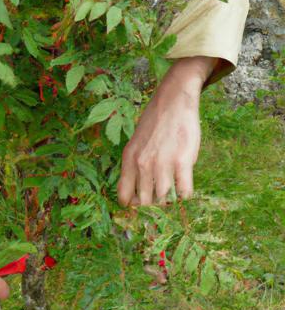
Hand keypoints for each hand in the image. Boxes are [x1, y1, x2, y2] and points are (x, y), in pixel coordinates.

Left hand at [117, 56, 216, 205]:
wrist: (173, 101)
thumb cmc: (154, 123)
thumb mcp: (135, 143)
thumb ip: (134, 166)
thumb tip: (136, 192)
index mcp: (129, 160)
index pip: (124, 196)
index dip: (131, 207)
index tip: (138, 208)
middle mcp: (143, 164)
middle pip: (144, 202)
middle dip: (151, 209)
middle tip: (158, 207)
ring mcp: (162, 164)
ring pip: (163, 199)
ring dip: (168, 202)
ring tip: (172, 196)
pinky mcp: (182, 162)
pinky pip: (184, 191)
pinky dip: (184, 195)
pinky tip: (184, 189)